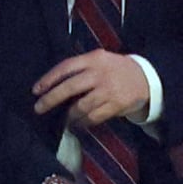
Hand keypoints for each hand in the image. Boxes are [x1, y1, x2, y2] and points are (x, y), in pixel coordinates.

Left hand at [33, 50, 149, 128]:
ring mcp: (108, 90)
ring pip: (81, 106)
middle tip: (38, 108)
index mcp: (93, 59)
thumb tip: (54, 84)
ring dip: (69, 116)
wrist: (146, 77)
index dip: (48, 79)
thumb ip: (81, 68)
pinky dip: (83, 122)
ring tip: (64, 120)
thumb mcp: (100, 59)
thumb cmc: (116, 69)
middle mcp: (99, 73)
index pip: (65, 67)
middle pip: (69, 87)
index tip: (36, 90)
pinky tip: (78, 124)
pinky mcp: (116, 105)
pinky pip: (94, 117)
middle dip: (51, 99)